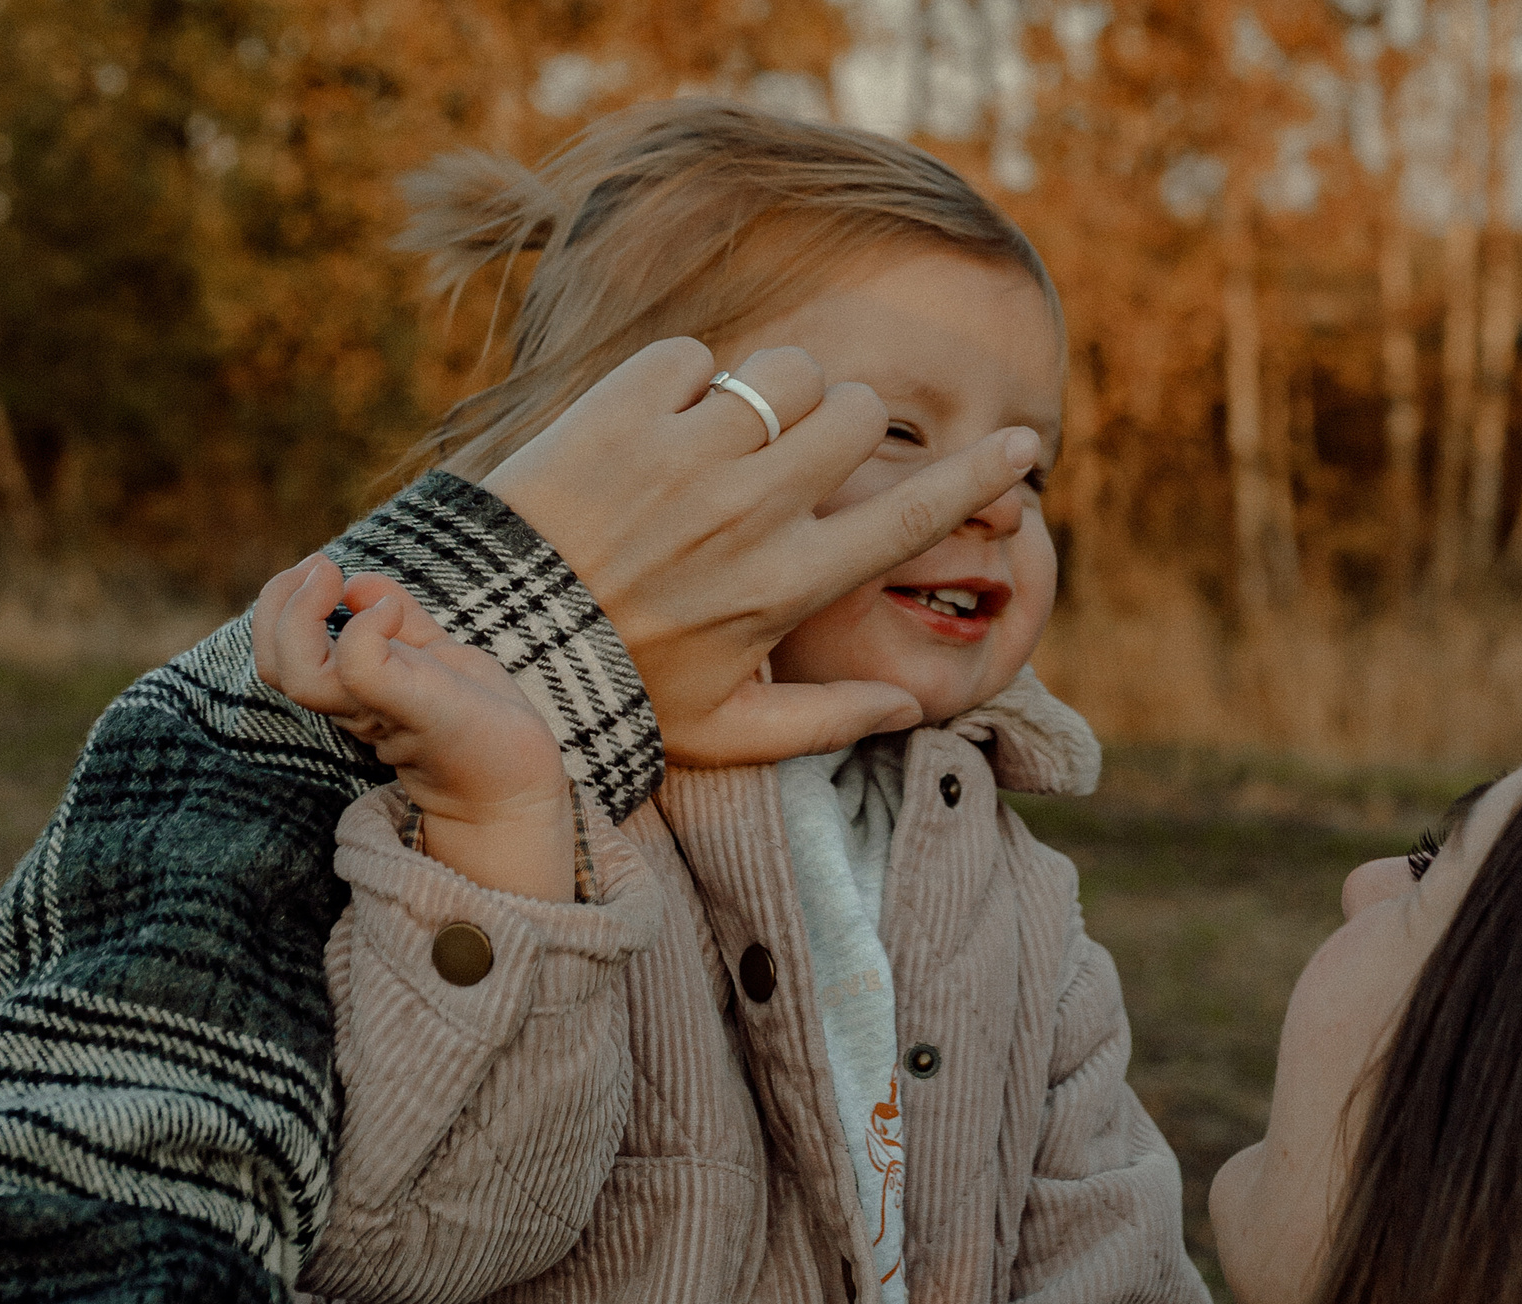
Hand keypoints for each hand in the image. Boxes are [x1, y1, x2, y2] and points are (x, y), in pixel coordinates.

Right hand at [252, 558, 575, 900]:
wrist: (521, 786)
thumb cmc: (485, 725)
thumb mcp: (439, 655)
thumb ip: (401, 621)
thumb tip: (358, 583)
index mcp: (353, 691)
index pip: (278, 655)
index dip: (280, 605)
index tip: (322, 569)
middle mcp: (355, 706)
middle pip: (274, 665)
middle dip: (276, 602)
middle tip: (319, 566)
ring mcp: (381, 712)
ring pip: (298, 674)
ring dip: (301, 613)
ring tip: (335, 577)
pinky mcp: (418, 712)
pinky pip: (363, 670)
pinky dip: (366, 629)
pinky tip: (393, 612)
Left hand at [482, 337, 1041, 766]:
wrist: (493, 634)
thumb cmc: (616, 687)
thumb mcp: (723, 731)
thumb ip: (825, 722)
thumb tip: (912, 709)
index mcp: (786, 586)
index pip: (911, 517)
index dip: (980, 477)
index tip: (1028, 446)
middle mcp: (748, 511)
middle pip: (858, 416)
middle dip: (849, 425)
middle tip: (809, 454)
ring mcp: (684, 453)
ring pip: (788, 370)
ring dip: (780, 391)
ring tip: (739, 433)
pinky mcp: (620, 408)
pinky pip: (697, 354)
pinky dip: (690, 379)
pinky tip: (662, 426)